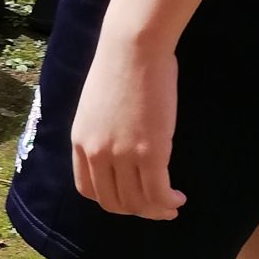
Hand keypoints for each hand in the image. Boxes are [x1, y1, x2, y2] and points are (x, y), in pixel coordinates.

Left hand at [70, 25, 185, 218]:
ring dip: (156, 210)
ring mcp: (122, 154)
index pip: (88, 190)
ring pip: (138, 202)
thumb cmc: (120, 67)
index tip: (129, 198)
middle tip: (156, 207)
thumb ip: (101, 131)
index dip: (110, 200)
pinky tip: (178, 198)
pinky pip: (158, 191)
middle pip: (113, 202)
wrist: (134, 47)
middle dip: (136, 211)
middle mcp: (97, 153)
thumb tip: (118, 146)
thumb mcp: (95, 106)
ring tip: (172, 204)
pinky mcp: (150, 151)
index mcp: (80, 142)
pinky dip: (168, 201)